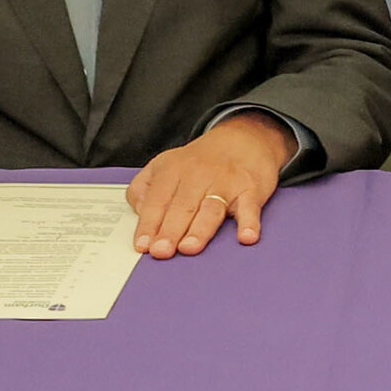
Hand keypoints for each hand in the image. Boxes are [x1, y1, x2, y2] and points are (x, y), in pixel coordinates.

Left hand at [126, 110, 295, 256]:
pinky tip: (245, 236)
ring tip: (189, 247)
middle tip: (161, 251)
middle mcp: (199, 176)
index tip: (143, 244)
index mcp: (174, 170)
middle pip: (182, 206)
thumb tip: (140, 212)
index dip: (149, 223)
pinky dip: (249, 223)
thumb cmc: (202, 161)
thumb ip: (144, 187)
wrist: (243, 139)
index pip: (157, 200)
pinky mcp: (250, 191)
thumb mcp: (165, 165)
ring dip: (200, 230)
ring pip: (211, 209)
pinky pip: (250, 208)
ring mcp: (226, 183)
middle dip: (170, 230)